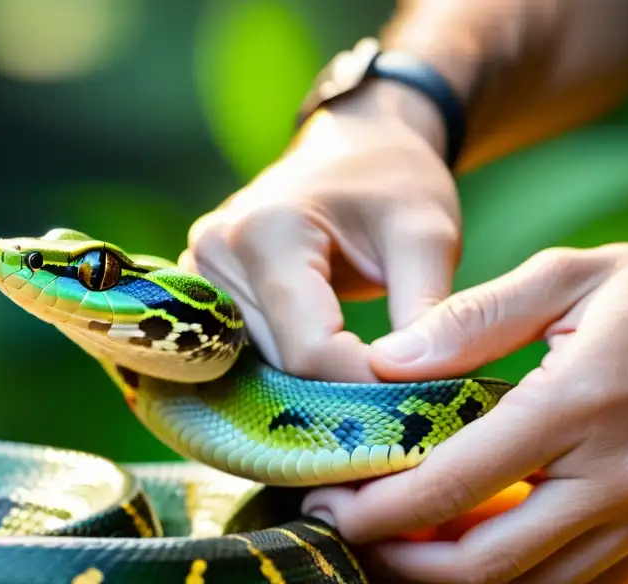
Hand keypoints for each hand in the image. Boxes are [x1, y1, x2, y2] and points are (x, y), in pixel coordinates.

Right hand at [180, 80, 458, 382]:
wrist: (354, 146)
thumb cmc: (393, 180)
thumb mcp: (428, 233)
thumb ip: (427, 310)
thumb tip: (419, 383)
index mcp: (265, 232)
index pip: (310, 349)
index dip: (368, 382)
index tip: (422, 393)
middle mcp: (214, 253)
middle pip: (285, 362)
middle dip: (348, 384)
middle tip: (408, 388)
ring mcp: (199, 275)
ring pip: (266, 368)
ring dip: (323, 382)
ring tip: (377, 369)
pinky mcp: (203, 292)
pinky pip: (250, 355)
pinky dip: (297, 368)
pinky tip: (337, 359)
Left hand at [305, 243, 627, 583]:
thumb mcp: (567, 276)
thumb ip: (472, 320)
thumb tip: (382, 364)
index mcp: (579, 407)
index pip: (452, 486)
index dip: (376, 510)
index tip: (327, 507)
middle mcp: (616, 481)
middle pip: (484, 564)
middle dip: (400, 564)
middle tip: (349, 540)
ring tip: (394, 557)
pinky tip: (463, 563)